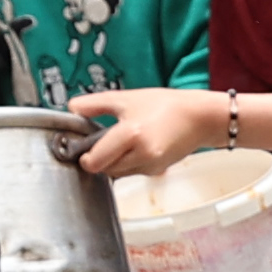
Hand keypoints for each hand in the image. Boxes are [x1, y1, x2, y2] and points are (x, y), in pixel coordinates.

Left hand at [78, 88, 220, 180]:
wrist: (199, 118)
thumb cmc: (165, 105)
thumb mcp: (126, 98)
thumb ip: (95, 104)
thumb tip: (72, 108)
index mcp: (131, 134)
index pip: (95, 160)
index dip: (85, 157)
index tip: (83, 149)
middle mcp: (141, 154)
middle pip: (105, 169)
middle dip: (100, 159)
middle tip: (104, 142)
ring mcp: (150, 166)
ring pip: (118, 173)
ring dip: (114, 162)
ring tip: (124, 142)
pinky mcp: (157, 171)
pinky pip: (133, 172)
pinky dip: (130, 163)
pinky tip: (138, 147)